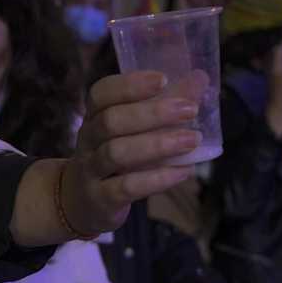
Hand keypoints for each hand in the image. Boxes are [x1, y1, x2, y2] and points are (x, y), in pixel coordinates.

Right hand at [48, 71, 202, 237]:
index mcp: (94, 116)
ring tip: (192, 140)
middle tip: (189, 111)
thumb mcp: (132, 131)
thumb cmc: (114, 159)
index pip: (102, 93)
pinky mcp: (99, 200)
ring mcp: (90, 171)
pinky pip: (126, 188)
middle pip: (111, 120)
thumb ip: (164, 105)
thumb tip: (200, 79)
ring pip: (116, 153)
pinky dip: (156, 179)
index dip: (130, 85)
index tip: (163, 80)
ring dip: (157, 145)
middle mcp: (87, 140)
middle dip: (152, 114)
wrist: (82, 204)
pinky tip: (183, 171)